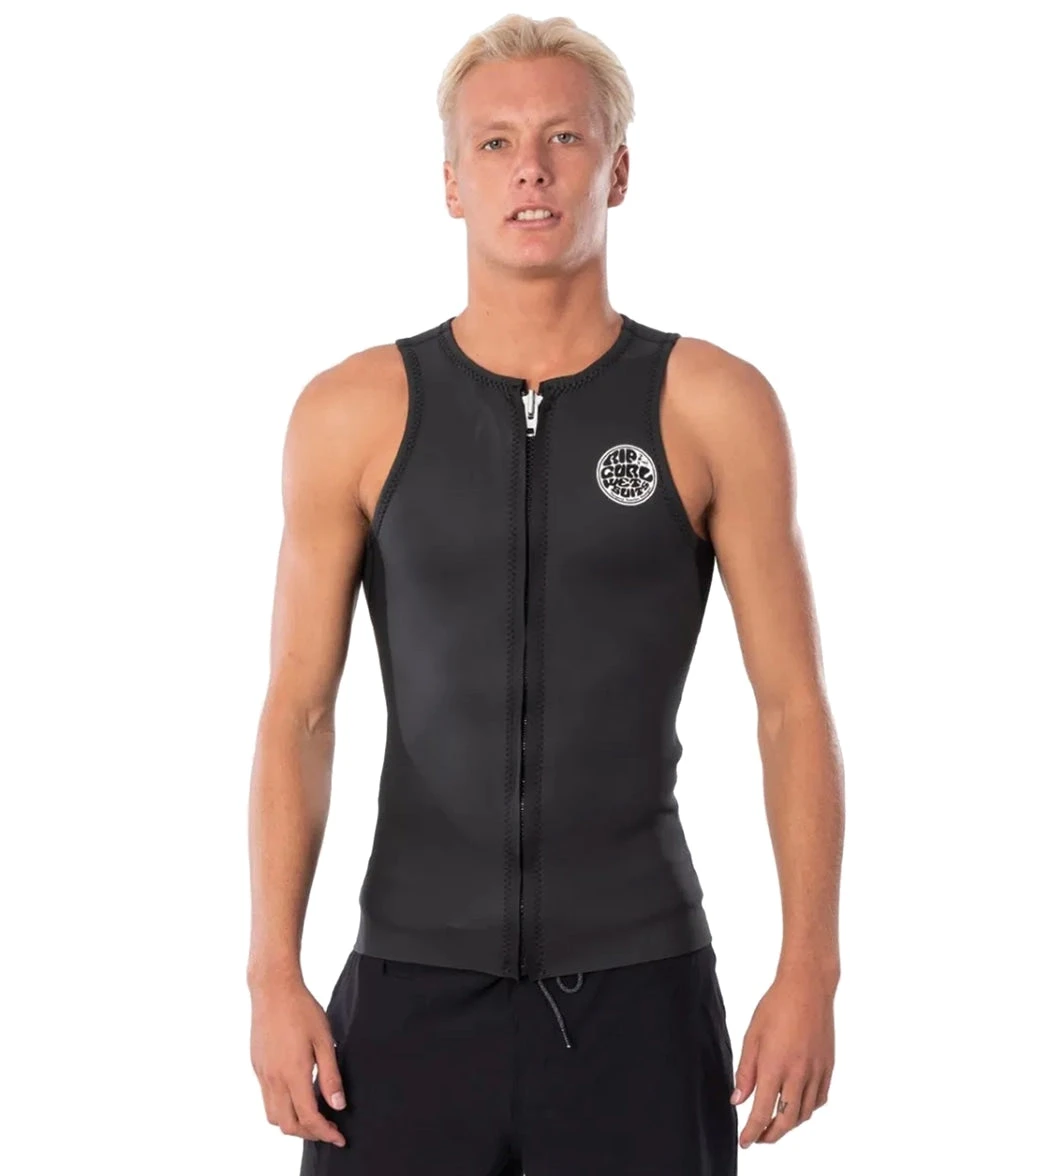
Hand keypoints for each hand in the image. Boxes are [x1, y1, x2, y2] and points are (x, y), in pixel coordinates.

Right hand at [250, 975, 347, 1146]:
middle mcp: (274, 1078)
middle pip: (288, 1125)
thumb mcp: (324, 1040)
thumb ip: (330, 1076)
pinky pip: (266, 1099)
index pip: (308, 1118)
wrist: (273, 989)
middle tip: (328, 1129)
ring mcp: (262, 1073)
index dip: (325, 1133)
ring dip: (293, 1124)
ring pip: (273, 1116)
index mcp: (293, 1073)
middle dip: (309, 1134)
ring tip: (313, 1115)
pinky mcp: (257, 1066)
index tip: (339, 1137)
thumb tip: (338, 1105)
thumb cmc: (302, 1009)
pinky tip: (297, 1094)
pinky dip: (282, 1107)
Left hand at [730, 964, 835, 1146]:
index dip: (752, 1132)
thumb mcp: (752, 1036)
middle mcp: (798, 1074)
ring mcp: (816, 1072)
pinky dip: (807, 1109)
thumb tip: (738, 1100)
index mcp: (775, 1066)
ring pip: (804, 1113)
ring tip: (776, 1123)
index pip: (762, 1112)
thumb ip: (745, 1071)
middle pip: (787, 1120)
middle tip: (759, 1138)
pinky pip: (819, 1099)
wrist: (808, 988)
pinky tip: (798, 1105)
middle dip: (771, 1135)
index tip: (745, 1142)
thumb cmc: (776, 1006)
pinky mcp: (828, 1067)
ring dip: (789, 1124)